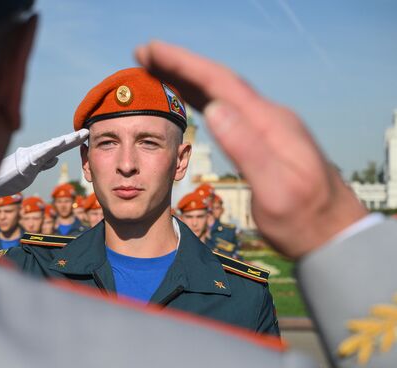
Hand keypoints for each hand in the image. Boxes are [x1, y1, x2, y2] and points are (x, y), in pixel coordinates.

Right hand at [0, 129, 88, 196]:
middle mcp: (34, 152)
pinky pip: (38, 156)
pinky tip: (59, 146)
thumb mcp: (31, 172)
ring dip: (64, 142)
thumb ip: (43, 164)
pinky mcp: (24, 164)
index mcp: (38, 155)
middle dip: (72, 139)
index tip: (85, 136)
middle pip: (57, 144)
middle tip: (86, 132)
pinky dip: (49, 150)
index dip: (72, 142)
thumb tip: (56, 158)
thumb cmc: (9, 177)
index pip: (58, 147)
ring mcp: (28, 157)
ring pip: (50, 148)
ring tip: (76, 137)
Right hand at [136, 41, 366, 258]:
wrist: (333, 231)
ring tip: (159, 68)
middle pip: (218, 81)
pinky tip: (194, 97)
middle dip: (179, 64)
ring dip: (189, 77)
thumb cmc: (304, 218)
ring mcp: (270, 125)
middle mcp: (270, 117)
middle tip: (144, 53)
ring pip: (223, 92)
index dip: (182, 64)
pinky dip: (204, 96)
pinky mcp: (267, 137)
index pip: (220, 83)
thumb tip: (214, 109)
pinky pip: (229, 106)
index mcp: (270, 123)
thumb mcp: (274, 190)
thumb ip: (247, 149)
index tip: (151, 51)